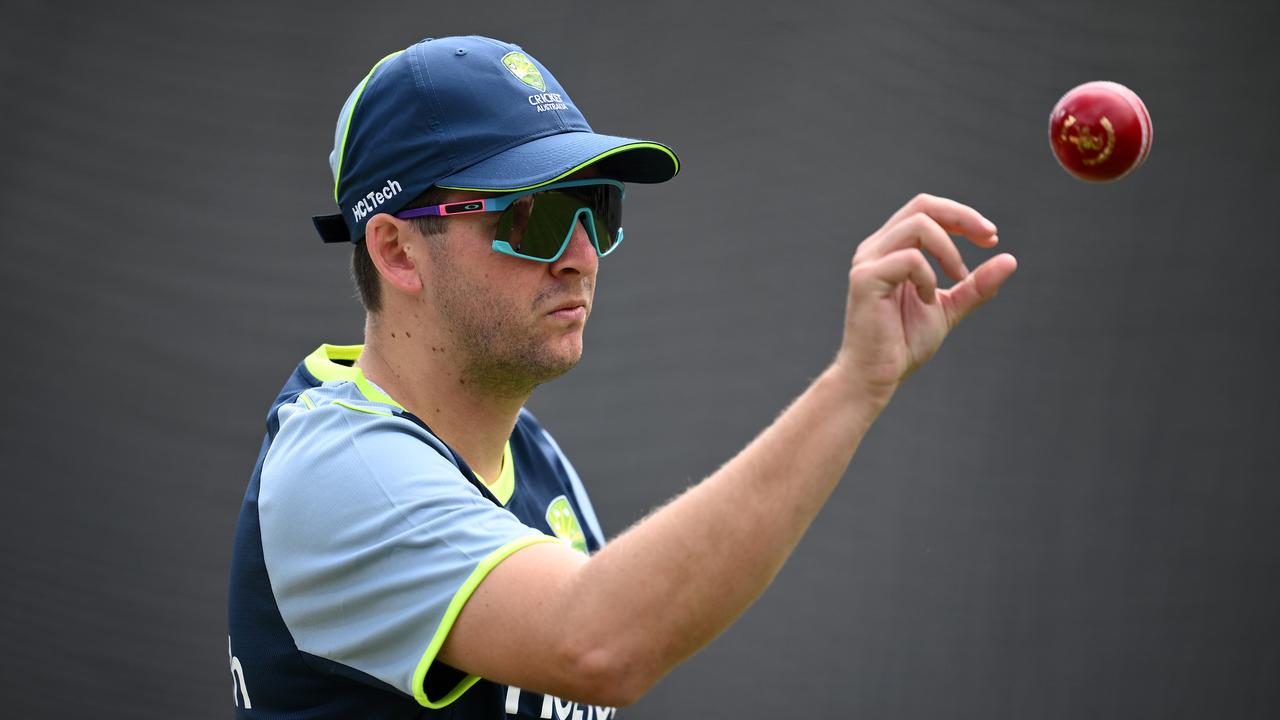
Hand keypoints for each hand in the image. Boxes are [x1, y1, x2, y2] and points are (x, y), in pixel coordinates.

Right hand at [834, 194, 1017, 404]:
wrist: (876, 376)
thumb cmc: (903, 343)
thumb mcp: (949, 308)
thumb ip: (975, 287)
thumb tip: (1010, 260)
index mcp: (891, 249)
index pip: (927, 210)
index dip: (963, 216)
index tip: (991, 238)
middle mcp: (876, 248)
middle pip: (923, 205)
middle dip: (963, 217)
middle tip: (989, 239)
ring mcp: (868, 261)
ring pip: (918, 224)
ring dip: (949, 249)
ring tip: (957, 278)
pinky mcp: (865, 279)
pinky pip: (909, 258)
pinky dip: (929, 276)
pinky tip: (927, 299)